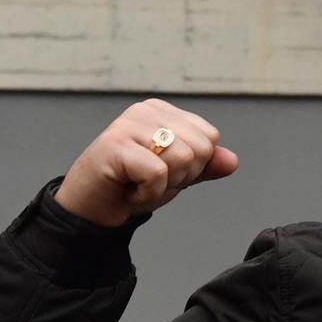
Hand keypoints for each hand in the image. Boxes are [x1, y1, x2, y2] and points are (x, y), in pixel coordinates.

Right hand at [54, 98, 238, 226]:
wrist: (89, 210)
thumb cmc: (129, 188)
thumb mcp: (176, 177)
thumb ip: (204, 167)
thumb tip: (232, 161)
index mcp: (163, 111)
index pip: (210, 138)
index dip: (193, 167)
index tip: (163, 173)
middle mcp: (146, 111)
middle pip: (200, 148)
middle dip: (180, 177)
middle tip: (148, 181)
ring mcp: (128, 124)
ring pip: (182, 159)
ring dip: (162, 187)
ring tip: (137, 184)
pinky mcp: (115, 145)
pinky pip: (158, 174)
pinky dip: (147, 195)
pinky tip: (127, 191)